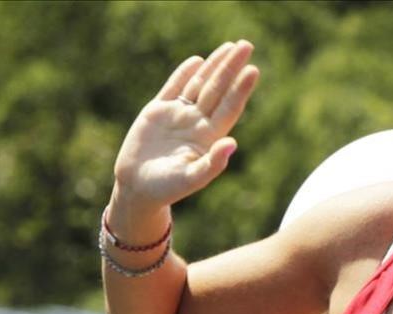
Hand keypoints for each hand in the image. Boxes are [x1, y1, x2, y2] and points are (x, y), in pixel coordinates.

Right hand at [112, 40, 259, 214]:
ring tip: (230, 47)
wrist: (138, 188)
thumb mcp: (191, 179)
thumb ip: (212, 163)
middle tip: (246, 45)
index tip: (253, 71)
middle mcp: (197, 123)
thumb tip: (232, 144)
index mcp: (208, 138)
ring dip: (214, 66)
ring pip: (199, 85)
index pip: (229, 107)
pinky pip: (174, 88)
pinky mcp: (158, 112)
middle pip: (218, 90)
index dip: (240, 89)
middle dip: (231, 68)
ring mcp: (179, 115)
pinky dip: (184, 74)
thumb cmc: (167, 188)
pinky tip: (198, 61)